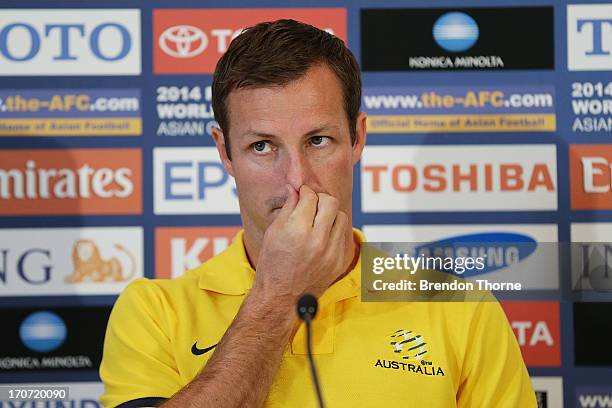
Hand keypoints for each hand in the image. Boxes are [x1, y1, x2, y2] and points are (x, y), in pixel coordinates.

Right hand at [251, 184, 348, 301]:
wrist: (281, 297)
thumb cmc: (272, 264)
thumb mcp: (273, 232)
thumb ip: (288, 207)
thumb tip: (295, 189)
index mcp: (297, 230)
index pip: (310, 196)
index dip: (304, 192)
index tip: (301, 194)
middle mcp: (317, 240)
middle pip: (330, 202)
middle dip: (320, 199)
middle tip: (311, 204)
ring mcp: (331, 252)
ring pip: (341, 216)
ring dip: (330, 214)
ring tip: (317, 220)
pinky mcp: (339, 261)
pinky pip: (343, 235)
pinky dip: (333, 231)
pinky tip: (322, 236)